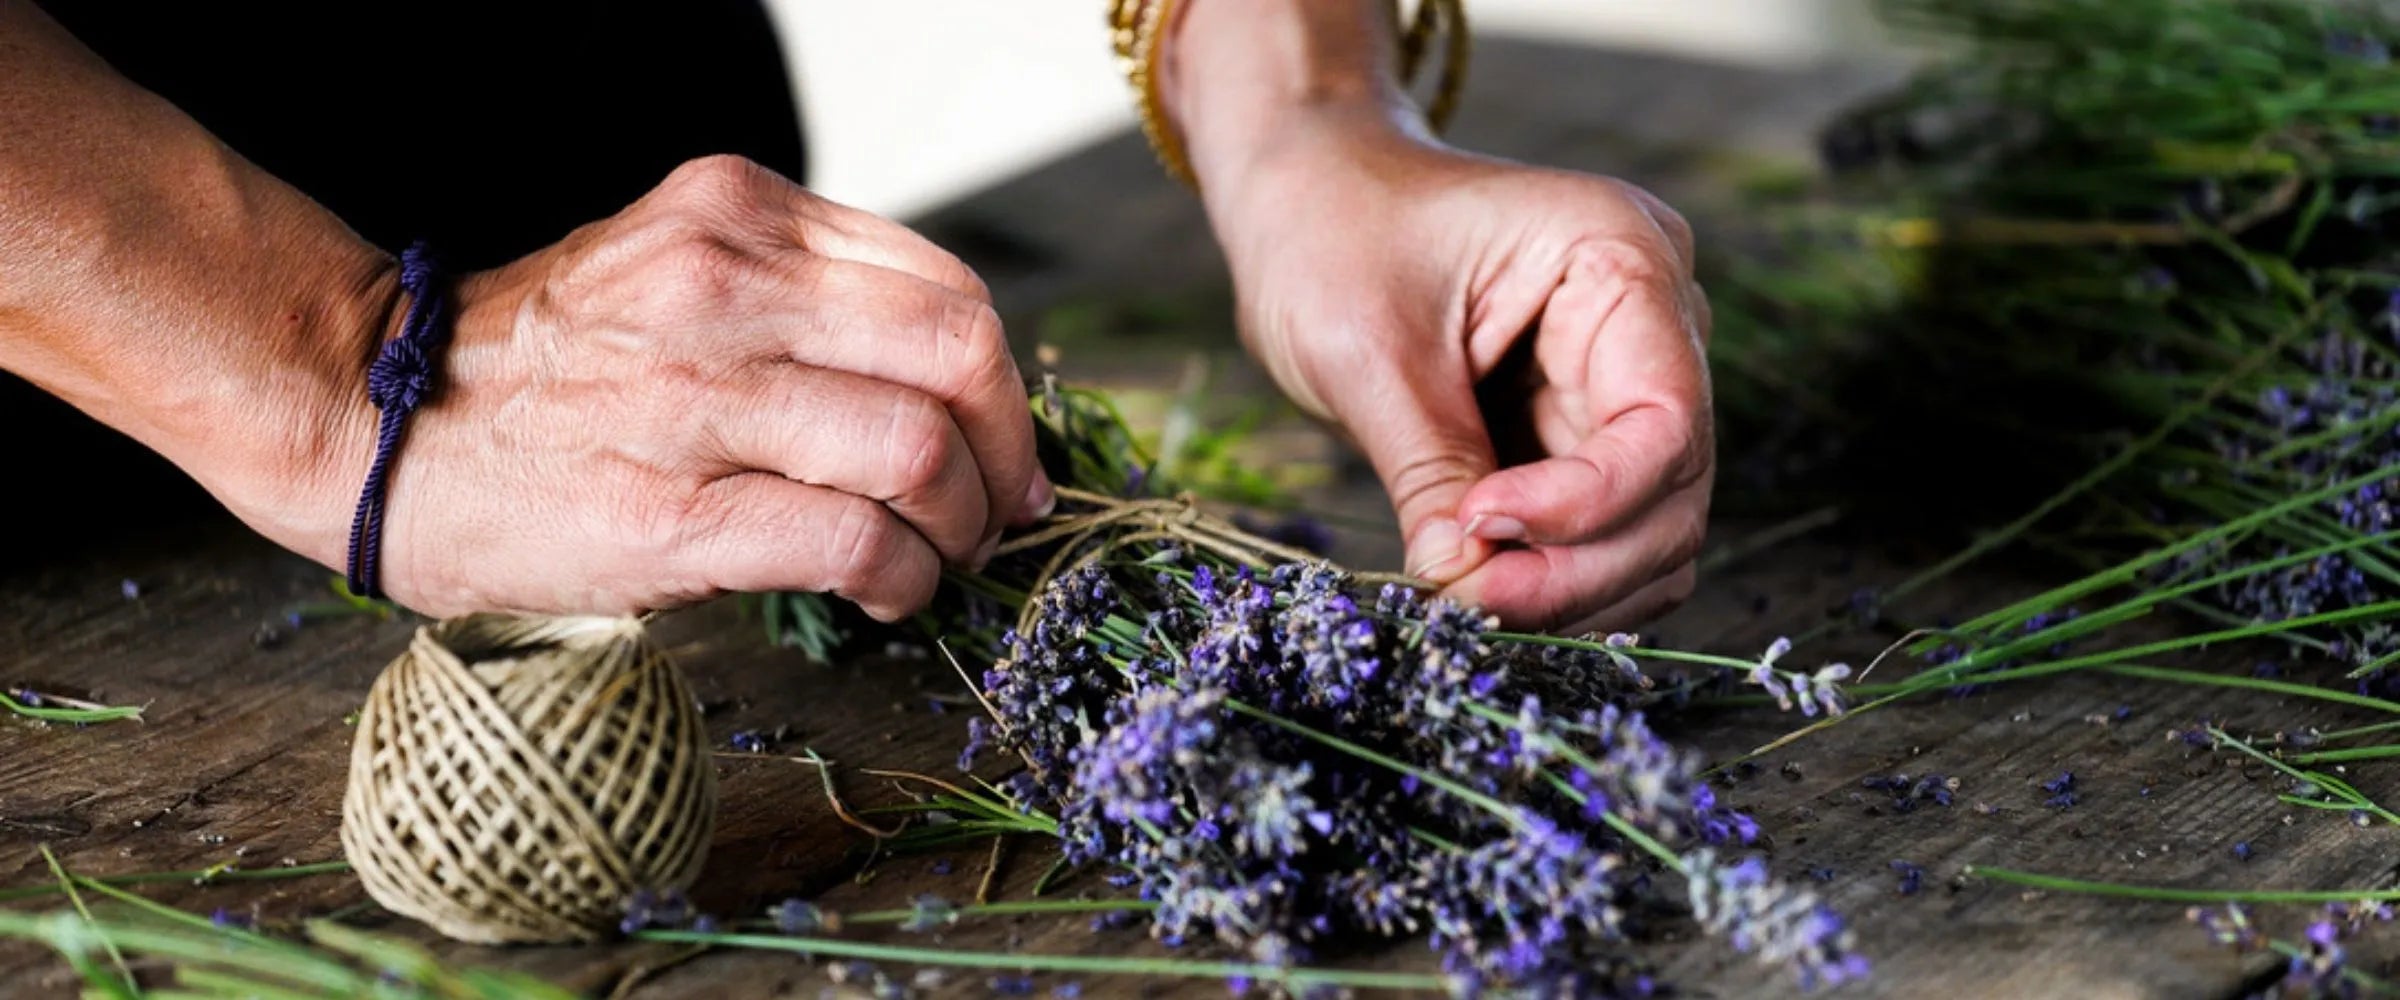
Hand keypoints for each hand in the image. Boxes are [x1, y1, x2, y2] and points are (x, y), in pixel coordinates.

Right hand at [324, 156, 1049, 618]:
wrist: (370, 424)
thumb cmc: (541, 367)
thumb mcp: (677, 272)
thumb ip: (801, 299)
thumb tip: (947, 390)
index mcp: (737, 219)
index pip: (943, 288)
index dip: (1003, 380)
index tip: (1006, 442)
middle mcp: (723, 289)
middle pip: (956, 356)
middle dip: (1006, 448)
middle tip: (998, 508)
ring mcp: (695, 400)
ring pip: (917, 450)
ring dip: (959, 524)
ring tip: (938, 556)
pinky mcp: (670, 514)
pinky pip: (851, 541)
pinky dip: (901, 578)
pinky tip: (886, 592)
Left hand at [1205, 113, 1712, 632]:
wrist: (1307, 199)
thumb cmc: (1333, 232)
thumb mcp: (1366, 349)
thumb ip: (1427, 469)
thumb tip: (1461, 585)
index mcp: (1620, 257)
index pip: (1663, 421)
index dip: (1587, 504)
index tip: (1479, 529)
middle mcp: (1649, 322)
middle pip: (1671, 492)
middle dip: (1574, 565)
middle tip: (1468, 599)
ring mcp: (1621, 382)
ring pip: (1651, 531)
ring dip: (1568, 587)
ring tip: (1464, 597)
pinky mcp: (1581, 434)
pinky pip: (1605, 536)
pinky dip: (1555, 579)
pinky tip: (1481, 585)